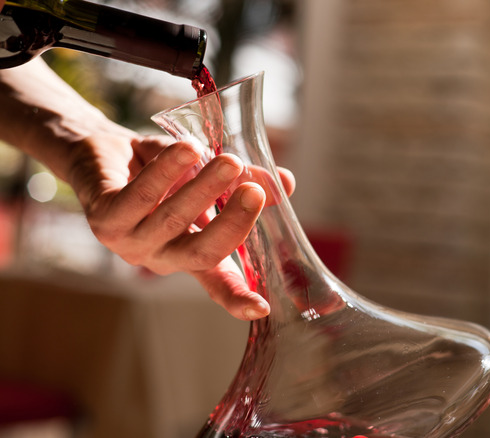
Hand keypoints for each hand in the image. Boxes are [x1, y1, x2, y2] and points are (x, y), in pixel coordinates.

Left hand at [70, 132, 294, 320]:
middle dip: (232, 223)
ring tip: (230, 161)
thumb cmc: (161, 170)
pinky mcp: (104, 219)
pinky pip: (140, 197)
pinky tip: (188, 149)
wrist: (102, 149)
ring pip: (172, 221)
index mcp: (191, 253)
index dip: (239, 298)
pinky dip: (166, 172)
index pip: (218, 284)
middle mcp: (163, 256)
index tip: (261, 308)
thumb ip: (244, 181)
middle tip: (254, 191)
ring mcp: (131, 242)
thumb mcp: (209, 173)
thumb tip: (283, 184)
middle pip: (202, 253)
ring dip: (204, 189)